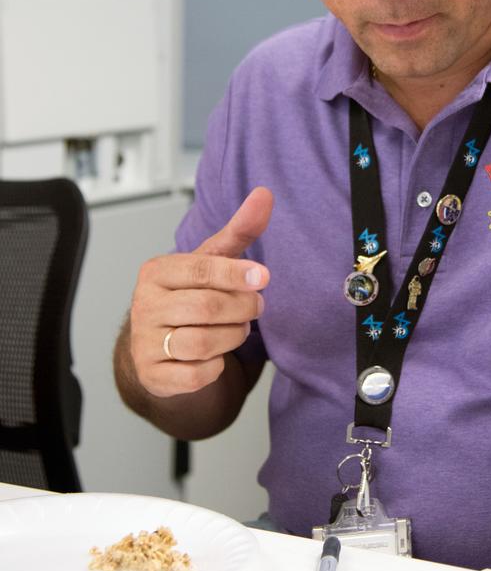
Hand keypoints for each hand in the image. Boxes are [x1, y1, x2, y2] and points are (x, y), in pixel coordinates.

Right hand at [128, 186, 273, 396]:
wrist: (158, 346)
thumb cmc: (190, 295)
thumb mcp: (211, 261)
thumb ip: (238, 230)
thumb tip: (265, 194)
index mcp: (156, 272)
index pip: (200, 269)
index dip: (236, 273)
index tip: (263, 276)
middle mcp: (143, 306)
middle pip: (206, 307)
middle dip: (242, 308)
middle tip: (255, 307)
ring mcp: (143, 343)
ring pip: (201, 343)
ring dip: (232, 336)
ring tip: (238, 328)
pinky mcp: (152, 376)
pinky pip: (196, 375)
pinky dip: (215, 366)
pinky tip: (216, 355)